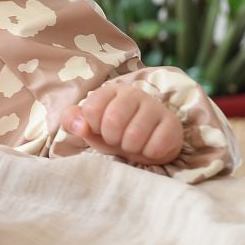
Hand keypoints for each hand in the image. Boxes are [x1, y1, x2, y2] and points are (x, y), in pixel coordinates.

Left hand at [61, 83, 183, 164]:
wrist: (144, 144)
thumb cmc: (112, 132)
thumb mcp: (88, 127)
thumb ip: (72, 121)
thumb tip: (80, 127)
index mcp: (110, 90)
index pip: (91, 109)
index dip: (93, 126)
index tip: (99, 129)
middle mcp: (134, 93)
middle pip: (112, 121)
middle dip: (111, 138)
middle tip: (116, 138)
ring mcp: (155, 107)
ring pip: (134, 136)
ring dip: (129, 147)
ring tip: (131, 143)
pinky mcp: (172, 124)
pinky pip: (155, 146)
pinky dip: (147, 153)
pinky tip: (148, 147)